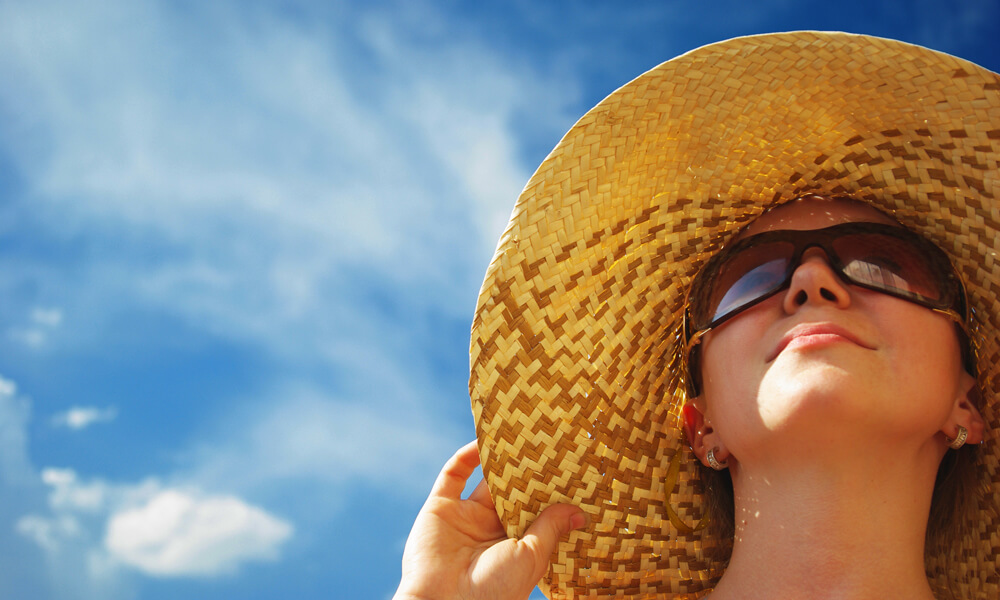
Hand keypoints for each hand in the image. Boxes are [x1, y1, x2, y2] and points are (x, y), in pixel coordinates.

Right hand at [394, 441, 586, 599]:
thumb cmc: (494, 590)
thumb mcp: (531, 557)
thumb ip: (550, 528)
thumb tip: (579, 511)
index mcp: (515, 544)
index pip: (535, 508)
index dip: (548, 490)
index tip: (568, 466)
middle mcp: (490, 528)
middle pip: (511, 489)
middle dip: (526, 468)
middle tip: (546, 439)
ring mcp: (465, 516)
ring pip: (484, 478)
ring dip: (498, 456)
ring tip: (518, 431)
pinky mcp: (440, 507)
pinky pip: (453, 474)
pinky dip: (466, 455)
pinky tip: (484, 440)